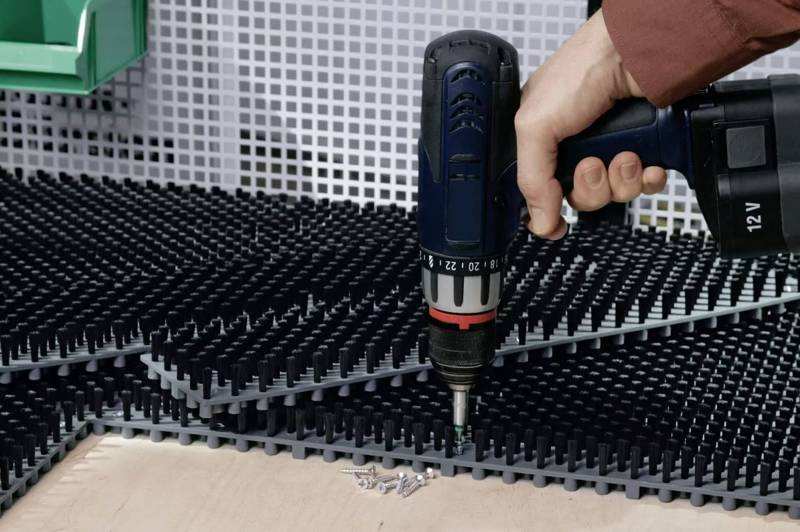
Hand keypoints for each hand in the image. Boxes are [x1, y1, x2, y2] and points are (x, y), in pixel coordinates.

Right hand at [514, 10, 667, 238]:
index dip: (550, 207)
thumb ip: (531, 179)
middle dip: (590, 188)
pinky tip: (646, 162)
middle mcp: (579, 147)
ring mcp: (613, 148)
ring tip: (625, 154)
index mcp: (545, 140)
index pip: (543, 189)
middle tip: (592, 164)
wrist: (634, 54)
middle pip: (581, 197)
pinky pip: (646, 185)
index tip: (557, 222)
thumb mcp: (535, 126)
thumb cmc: (581, 71)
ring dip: (620, 181)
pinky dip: (648, 179)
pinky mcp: (646, 149)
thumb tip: (540, 222)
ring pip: (615, 195)